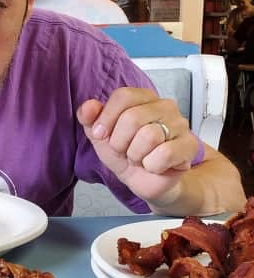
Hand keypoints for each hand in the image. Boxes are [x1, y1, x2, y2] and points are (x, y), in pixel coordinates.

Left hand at [76, 87, 199, 204]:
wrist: (147, 181)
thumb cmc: (126, 154)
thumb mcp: (101, 136)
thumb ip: (89, 118)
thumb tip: (88, 107)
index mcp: (143, 98)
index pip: (123, 96)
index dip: (106, 118)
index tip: (101, 134)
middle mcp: (164, 106)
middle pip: (132, 117)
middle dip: (120, 142)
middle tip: (125, 150)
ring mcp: (179, 124)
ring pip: (148, 136)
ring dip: (136, 155)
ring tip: (140, 157)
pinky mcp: (189, 145)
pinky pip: (164, 154)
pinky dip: (152, 165)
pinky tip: (154, 166)